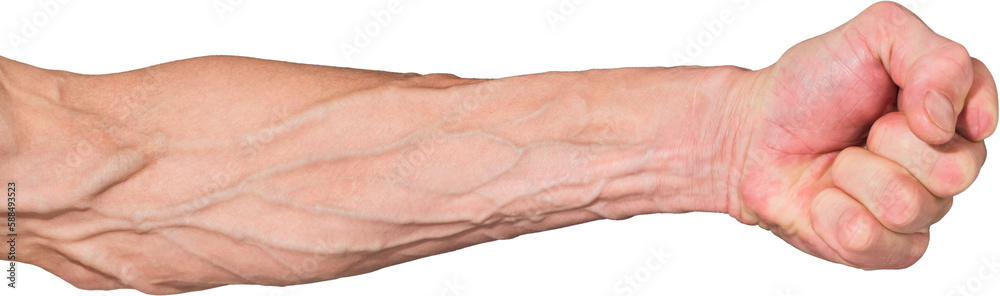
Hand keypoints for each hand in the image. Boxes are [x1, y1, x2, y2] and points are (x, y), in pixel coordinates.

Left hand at [730, 2, 997, 268]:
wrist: (750, 134)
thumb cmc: (810, 88)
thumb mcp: (873, 36)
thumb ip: (933, 56)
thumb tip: (948, 121)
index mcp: (949, 114)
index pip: (981, 117)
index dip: (941, 110)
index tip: (902, 104)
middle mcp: (942, 163)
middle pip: (956, 172)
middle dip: (890, 143)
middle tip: (860, 132)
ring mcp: (915, 210)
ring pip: (910, 208)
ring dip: (856, 177)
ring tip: (835, 163)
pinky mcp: (882, 248)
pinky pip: (879, 244)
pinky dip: (836, 215)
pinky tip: (822, 198)